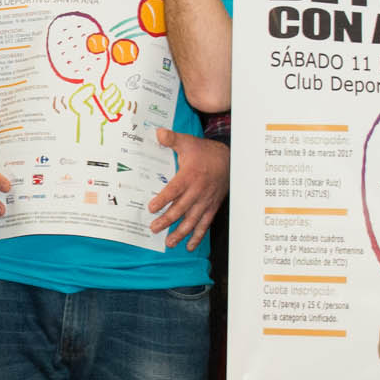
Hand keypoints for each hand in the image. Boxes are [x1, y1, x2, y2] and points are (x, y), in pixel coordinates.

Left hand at [146, 129, 228, 249]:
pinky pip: (204, 224)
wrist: (228, 160)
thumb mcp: (188, 142)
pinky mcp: (211, 207)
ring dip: (180, 232)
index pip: (174, 190)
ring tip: (169, 242)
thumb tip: (158, 133)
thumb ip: (172, 139)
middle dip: (167, 220)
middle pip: (181, 208)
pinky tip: (188, 246)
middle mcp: (198, 191)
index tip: (151, 208)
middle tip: (154, 228)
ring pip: (192, 220)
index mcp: (190, 176)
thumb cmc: (204, 152)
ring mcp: (205, 201)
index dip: (163, 200)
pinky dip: (197, 236)